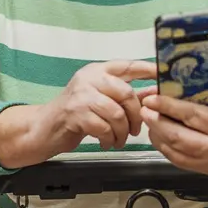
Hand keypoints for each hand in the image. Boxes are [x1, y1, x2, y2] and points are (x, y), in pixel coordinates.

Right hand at [0, 59, 156, 168]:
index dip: (147, 70)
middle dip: (136, 115)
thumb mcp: (101, 99)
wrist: (45, 128)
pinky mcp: (75, 114)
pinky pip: (104, 127)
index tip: (162, 77)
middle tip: (136, 129)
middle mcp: (89, 78)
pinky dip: (110, 138)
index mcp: (98, 71)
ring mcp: (81, 95)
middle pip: (126, 93)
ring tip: (119, 139)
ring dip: (122, 131)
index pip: (127, 65)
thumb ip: (125, 96)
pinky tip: (107, 142)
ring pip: (116, 113)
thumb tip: (154, 94)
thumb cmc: (76, 114)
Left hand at [141, 50, 207, 181]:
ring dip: (156, 134)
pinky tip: (157, 133)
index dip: (170, 106)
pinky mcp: (203, 169)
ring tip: (146, 117)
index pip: (194, 116)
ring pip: (174, 150)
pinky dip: (163, 147)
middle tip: (143, 107)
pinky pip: (177, 160)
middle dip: (157, 121)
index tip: (153, 97)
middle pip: (179, 135)